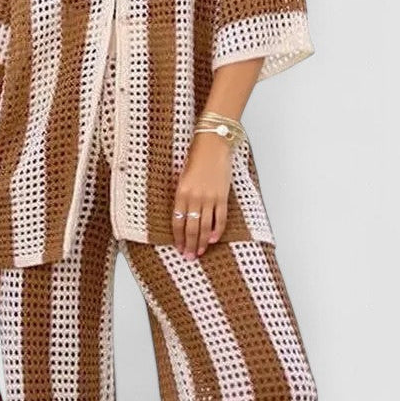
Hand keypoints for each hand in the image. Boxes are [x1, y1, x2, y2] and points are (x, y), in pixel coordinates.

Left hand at [172, 131, 232, 258]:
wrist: (213, 143)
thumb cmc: (196, 157)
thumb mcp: (183, 177)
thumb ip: (182, 196)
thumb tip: (183, 217)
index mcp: (181, 193)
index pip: (177, 222)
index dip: (178, 237)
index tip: (179, 248)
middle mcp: (194, 197)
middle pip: (191, 228)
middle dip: (189, 244)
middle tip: (189, 256)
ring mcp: (209, 197)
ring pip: (205, 226)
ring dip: (202, 242)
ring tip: (200, 252)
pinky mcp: (222, 196)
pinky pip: (220, 218)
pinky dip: (217, 230)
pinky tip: (214, 239)